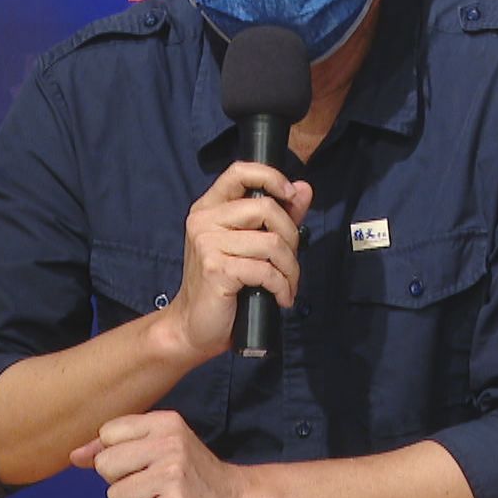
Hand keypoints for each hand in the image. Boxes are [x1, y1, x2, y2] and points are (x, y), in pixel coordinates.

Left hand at [70, 410, 268, 497]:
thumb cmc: (191, 472)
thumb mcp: (161, 445)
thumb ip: (117, 445)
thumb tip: (74, 455)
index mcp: (164, 422)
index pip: (107, 433)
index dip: (116, 454)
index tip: (139, 462)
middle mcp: (169, 444)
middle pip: (105, 464)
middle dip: (120, 480)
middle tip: (150, 482)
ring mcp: (173, 475)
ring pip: (116, 494)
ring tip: (160, 497)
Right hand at [164, 162, 312, 360]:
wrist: (194, 326)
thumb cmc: (223, 286)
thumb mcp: (250, 246)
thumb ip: (277, 216)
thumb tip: (303, 189)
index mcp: (209, 208)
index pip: (239, 171)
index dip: (271, 177)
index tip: (291, 196)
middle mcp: (204, 221)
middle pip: (266, 208)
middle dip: (291, 237)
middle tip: (290, 262)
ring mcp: (207, 244)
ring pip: (271, 242)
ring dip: (290, 268)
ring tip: (287, 284)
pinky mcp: (216, 269)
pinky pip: (266, 270)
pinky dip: (282, 286)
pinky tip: (281, 297)